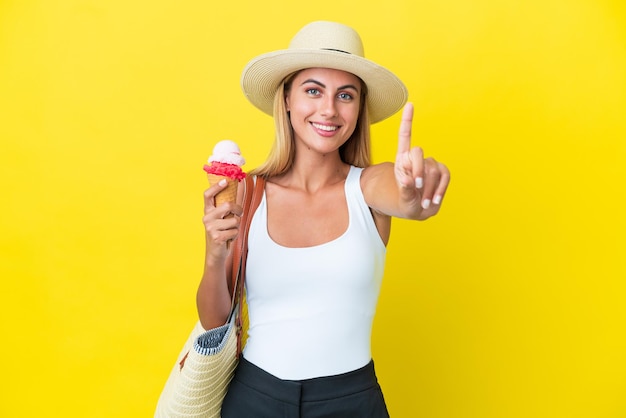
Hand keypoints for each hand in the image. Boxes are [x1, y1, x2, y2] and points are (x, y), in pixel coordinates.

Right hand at [202, 179, 242, 258]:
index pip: (207, 195)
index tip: (225, 181)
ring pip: (234, 220)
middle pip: (227, 205)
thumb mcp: (221, 219)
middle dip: (238, 209)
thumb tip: (237, 190)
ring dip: (236, 226)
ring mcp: (210, 228)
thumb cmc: (221, 233)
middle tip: (239, 213)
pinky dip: (235, 235)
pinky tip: (228, 238)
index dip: (216, 187)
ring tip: (230, 231)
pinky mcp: (217, 237)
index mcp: (208, 211)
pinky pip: (234, 231)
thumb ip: (225, 208)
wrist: (216, 253)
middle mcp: (207, 218)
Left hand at [394, 103, 449, 217]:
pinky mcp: (442, 172)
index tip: (410, 104)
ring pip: (433, 168)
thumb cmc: (405, 203)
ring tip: (423, 202)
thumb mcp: (402, 200)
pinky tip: (434, 200)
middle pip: (419, 153)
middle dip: (418, 171)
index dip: (407, 121)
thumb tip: (408, 181)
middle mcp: (416, 158)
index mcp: (402, 160)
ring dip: (428, 187)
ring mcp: (430, 164)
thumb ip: (404, 190)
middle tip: (416, 189)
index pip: (405, 136)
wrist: (417, 210)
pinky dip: (440, 189)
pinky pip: (445, 175)